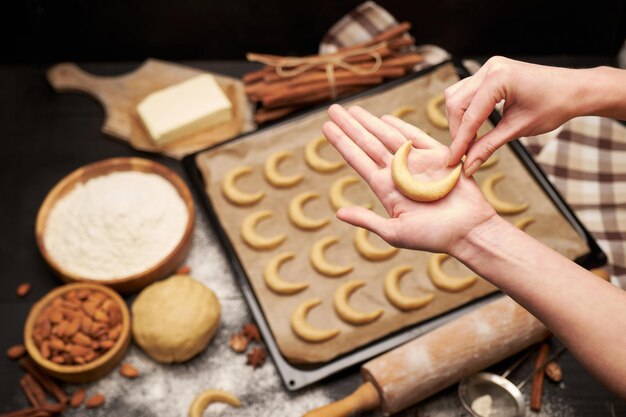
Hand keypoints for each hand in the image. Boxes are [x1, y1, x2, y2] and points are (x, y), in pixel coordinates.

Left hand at [323, 104, 495, 255]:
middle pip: (368, 143)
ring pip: (387, 136)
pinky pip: (416, 137)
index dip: (342, 143)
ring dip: (370, 122)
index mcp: (386, 189)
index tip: (326, 128)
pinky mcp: (438, 157)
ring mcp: (417, 163)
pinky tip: (384, 118)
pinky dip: (401, 127)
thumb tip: (339, 213)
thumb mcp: (395, 232)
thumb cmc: (434, 237)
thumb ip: (367, 220)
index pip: (358, 160)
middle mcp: (398, 173)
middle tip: (332, 110)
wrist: (469, 232)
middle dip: (350, 126)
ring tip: (352, 109)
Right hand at [446, 56, 582, 175]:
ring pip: (456, 96)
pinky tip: (473, 127)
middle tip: (462, 154)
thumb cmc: (554, 106)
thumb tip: (468, 166)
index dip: (460, 142)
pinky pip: (467, 92)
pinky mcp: (490, 73)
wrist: (575, 90)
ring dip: (458, 120)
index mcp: (499, 78)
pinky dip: (466, 111)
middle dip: (456, 130)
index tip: (453, 162)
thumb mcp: (518, 129)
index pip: (470, 116)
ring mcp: (488, 68)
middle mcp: (490, 68)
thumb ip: (488, 146)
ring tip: (467, 142)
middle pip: (455, 103)